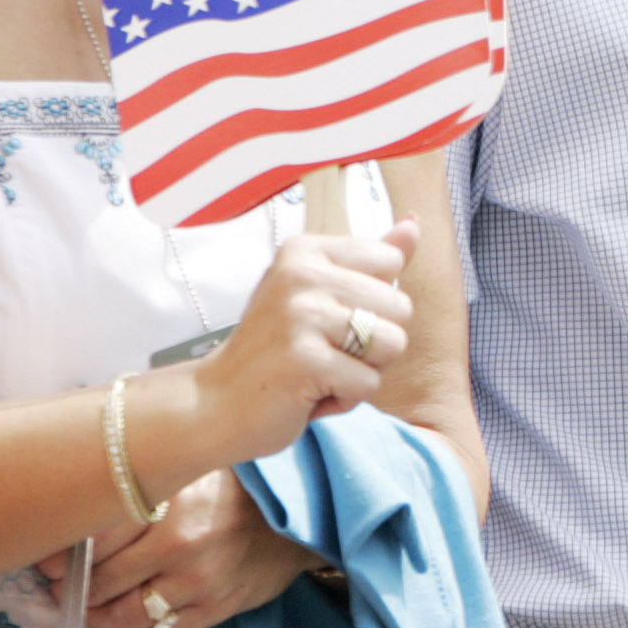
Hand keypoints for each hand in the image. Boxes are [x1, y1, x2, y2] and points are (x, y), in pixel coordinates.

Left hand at [37, 474, 318, 627]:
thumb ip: (139, 491)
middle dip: (74, 589)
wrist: (302, 514)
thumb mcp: (188, 475)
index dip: (60, 555)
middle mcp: (183, 541)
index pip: (92, 538)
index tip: (48, 560)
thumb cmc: (235, 491)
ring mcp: (201, 579)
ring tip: (95, 607)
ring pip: (123, 614)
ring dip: (99, 617)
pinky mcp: (217, 608)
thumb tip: (71, 514)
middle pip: (100, 581)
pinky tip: (126, 627)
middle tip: (65, 586)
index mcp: (171, 500)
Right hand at [179, 221, 420, 470]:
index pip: (391, 262)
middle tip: (322, 350)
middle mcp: (300, 274)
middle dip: (373, 342)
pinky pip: (369, 383)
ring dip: (364, 370)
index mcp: (304, 250)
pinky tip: (308, 393)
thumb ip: (370, 259)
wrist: (214, 403)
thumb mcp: (318, 293)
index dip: (373, 302)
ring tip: (320, 370)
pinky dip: (346, 399)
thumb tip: (413, 224)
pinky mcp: (304, 360)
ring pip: (393, 344)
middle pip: (401, 307)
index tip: (328, 317)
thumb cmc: (275, 348)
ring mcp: (300, 315)